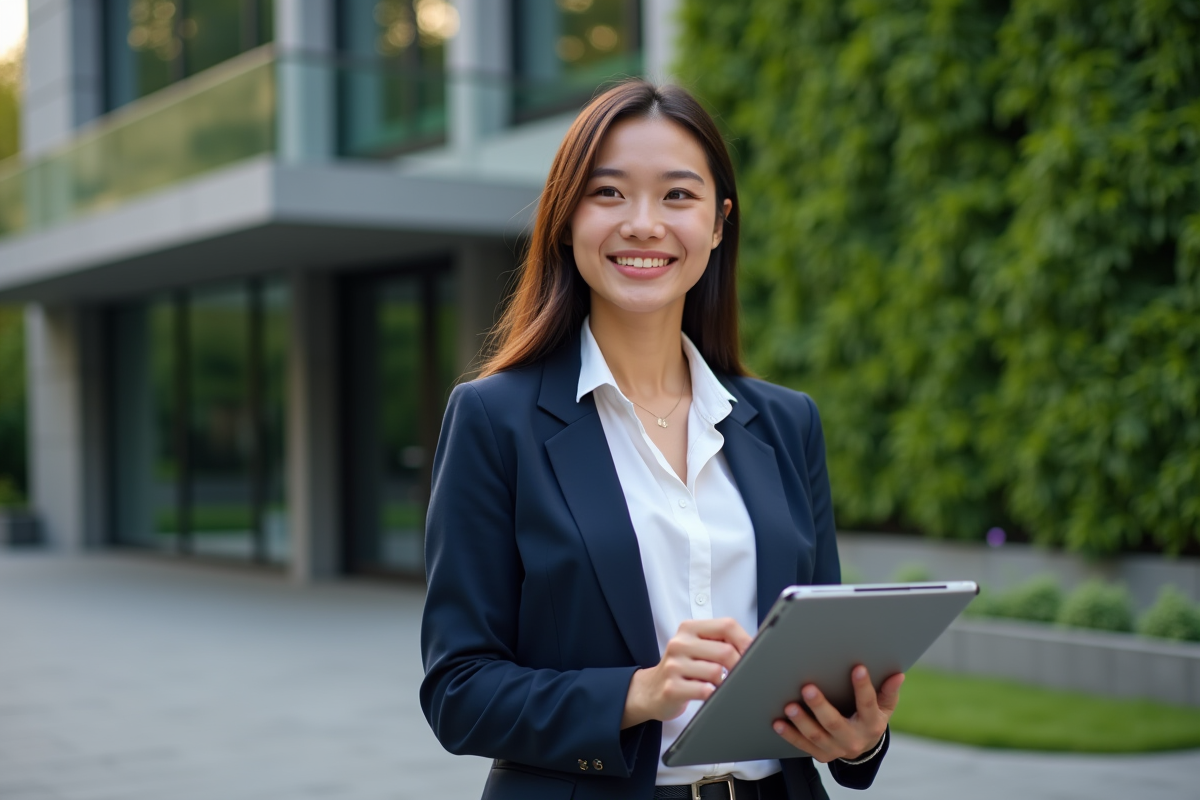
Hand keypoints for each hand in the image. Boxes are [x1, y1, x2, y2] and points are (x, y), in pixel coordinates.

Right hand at [621, 618, 752, 728]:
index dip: (746, 640)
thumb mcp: (696, 647)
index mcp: (689, 628)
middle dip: (739, 666)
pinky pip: (704, 691)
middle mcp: (679, 643)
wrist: (649, 691)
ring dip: (725, 683)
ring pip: (716, 672)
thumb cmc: (681, 669)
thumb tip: (756, 646)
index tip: (756, 654)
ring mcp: (673, 666)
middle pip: (725, 651)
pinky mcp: (672, 688)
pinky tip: (710, 695)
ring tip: (720, 685)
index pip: (726, 625)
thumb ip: (720, 642)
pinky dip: (713, 695)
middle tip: (742, 676)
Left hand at [772, 665, 902, 762]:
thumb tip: (898, 675)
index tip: (858, 668)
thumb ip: (888, 692)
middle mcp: (854, 739)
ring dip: (801, 721)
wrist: (863, 747)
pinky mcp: (822, 755)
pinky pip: (803, 745)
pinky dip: (790, 735)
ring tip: (789, 706)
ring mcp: (836, 749)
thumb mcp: (884, 707)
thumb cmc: (871, 717)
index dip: (863, 687)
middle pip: (835, 723)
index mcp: (871, 724)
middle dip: (820, 706)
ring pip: (816, 736)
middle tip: (807, 688)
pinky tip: (778, 723)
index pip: (868, 705)